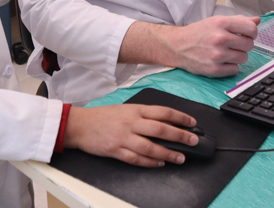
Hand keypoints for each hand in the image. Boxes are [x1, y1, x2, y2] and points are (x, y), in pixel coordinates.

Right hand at [64, 104, 198, 166]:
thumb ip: (143, 115)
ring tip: (180, 158)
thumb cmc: (104, 116)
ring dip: (168, 153)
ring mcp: (124, 137)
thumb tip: (165, 123)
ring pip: (151, 147)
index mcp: (135, 110)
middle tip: (193, 141)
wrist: (81, 125)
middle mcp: (131, 122)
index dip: (180, 117)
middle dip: (180, 136)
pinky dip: (150, 163)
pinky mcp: (116, 151)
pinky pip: (136, 159)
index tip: (192, 123)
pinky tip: (160, 164)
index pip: (163, 112)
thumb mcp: (126, 109)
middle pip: (161, 130)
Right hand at [166, 15, 259, 76]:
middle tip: (233, 44)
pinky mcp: (214, 69)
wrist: (178, 46)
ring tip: (226, 52)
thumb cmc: (198, 33)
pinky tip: (221, 61)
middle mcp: (220, 38)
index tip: (247, 35)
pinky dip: (231, 66)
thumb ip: (238, 21)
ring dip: (238, 56)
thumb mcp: (217, 21)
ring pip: (244, 58)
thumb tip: (257, 20)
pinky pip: (235, 69)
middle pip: (249, 45)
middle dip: (244, 45)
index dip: (252, 33)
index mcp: (221, 23)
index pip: (251, 29)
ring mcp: (217, 55)